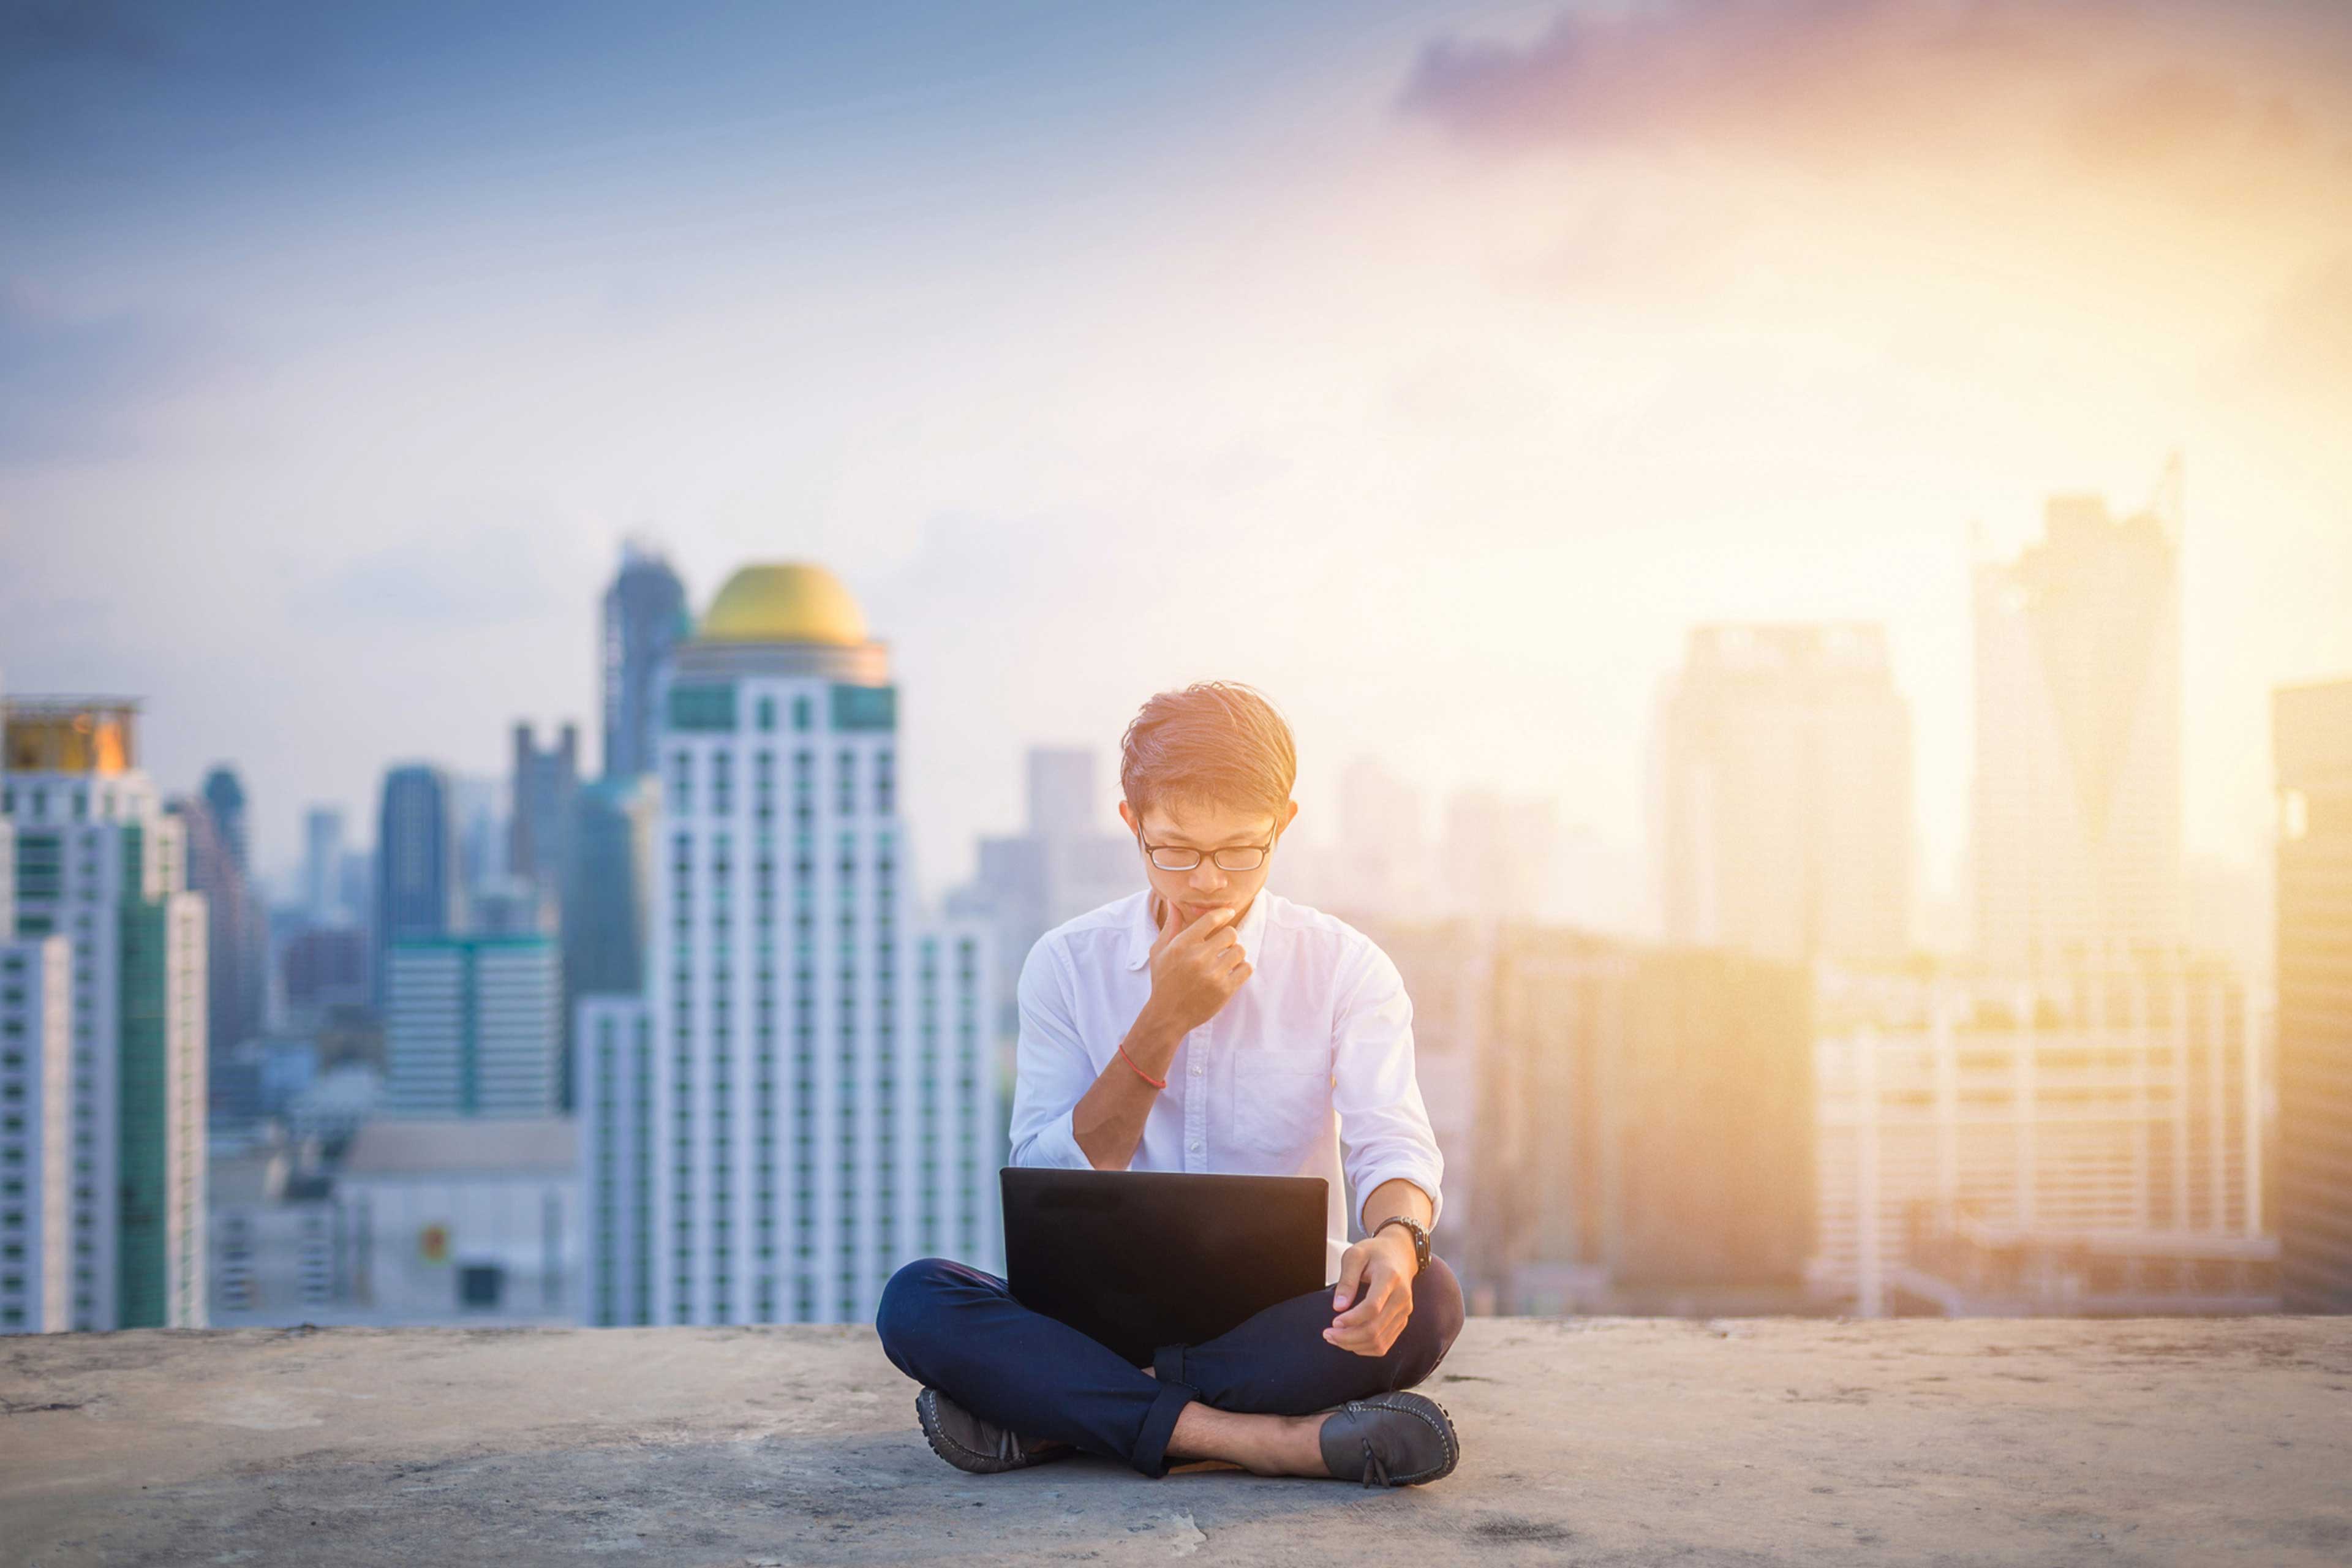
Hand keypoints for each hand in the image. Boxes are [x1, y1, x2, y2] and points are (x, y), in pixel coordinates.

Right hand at [1135, 901, 1250, 1044]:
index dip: (1223, 913)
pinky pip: (1246, 969)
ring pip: (1240, 950)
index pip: (1211, 919)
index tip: (1228, 913)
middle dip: (1228, 938)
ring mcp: (1212, 974)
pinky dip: (1242, 969)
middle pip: (1231, 933)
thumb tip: (1174, 902)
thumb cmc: (1163, 980)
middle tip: (1222, 946)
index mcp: (1182, 944)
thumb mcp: (1159, 951)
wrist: (1167, 1015)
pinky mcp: (1224, 990)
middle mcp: (1198, 957)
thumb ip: (1170, 926)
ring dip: (1235, 954)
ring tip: (1226, 960)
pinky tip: (1232, 972)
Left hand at [1324, 1229, 1418, 1356]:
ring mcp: (1404, 1311)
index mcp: (1390, 1278)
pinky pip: (1385, 1344)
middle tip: (1328, 1334)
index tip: (1333, 1322)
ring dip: (1355, 1345)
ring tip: (1335, 1338)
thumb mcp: (1355, 1255)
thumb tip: (1338, 1307)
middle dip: (1348, 1337)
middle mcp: (1401, 1297)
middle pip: (1375, 1329)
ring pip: (1380, 1342)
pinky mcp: (1402, 1321)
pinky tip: (1350, 1341)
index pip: (1372, 1308)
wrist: (1400, 1253)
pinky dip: (1366, 1348)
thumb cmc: (1375, 1252)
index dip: (1351, 1319)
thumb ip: (1347, 1280)